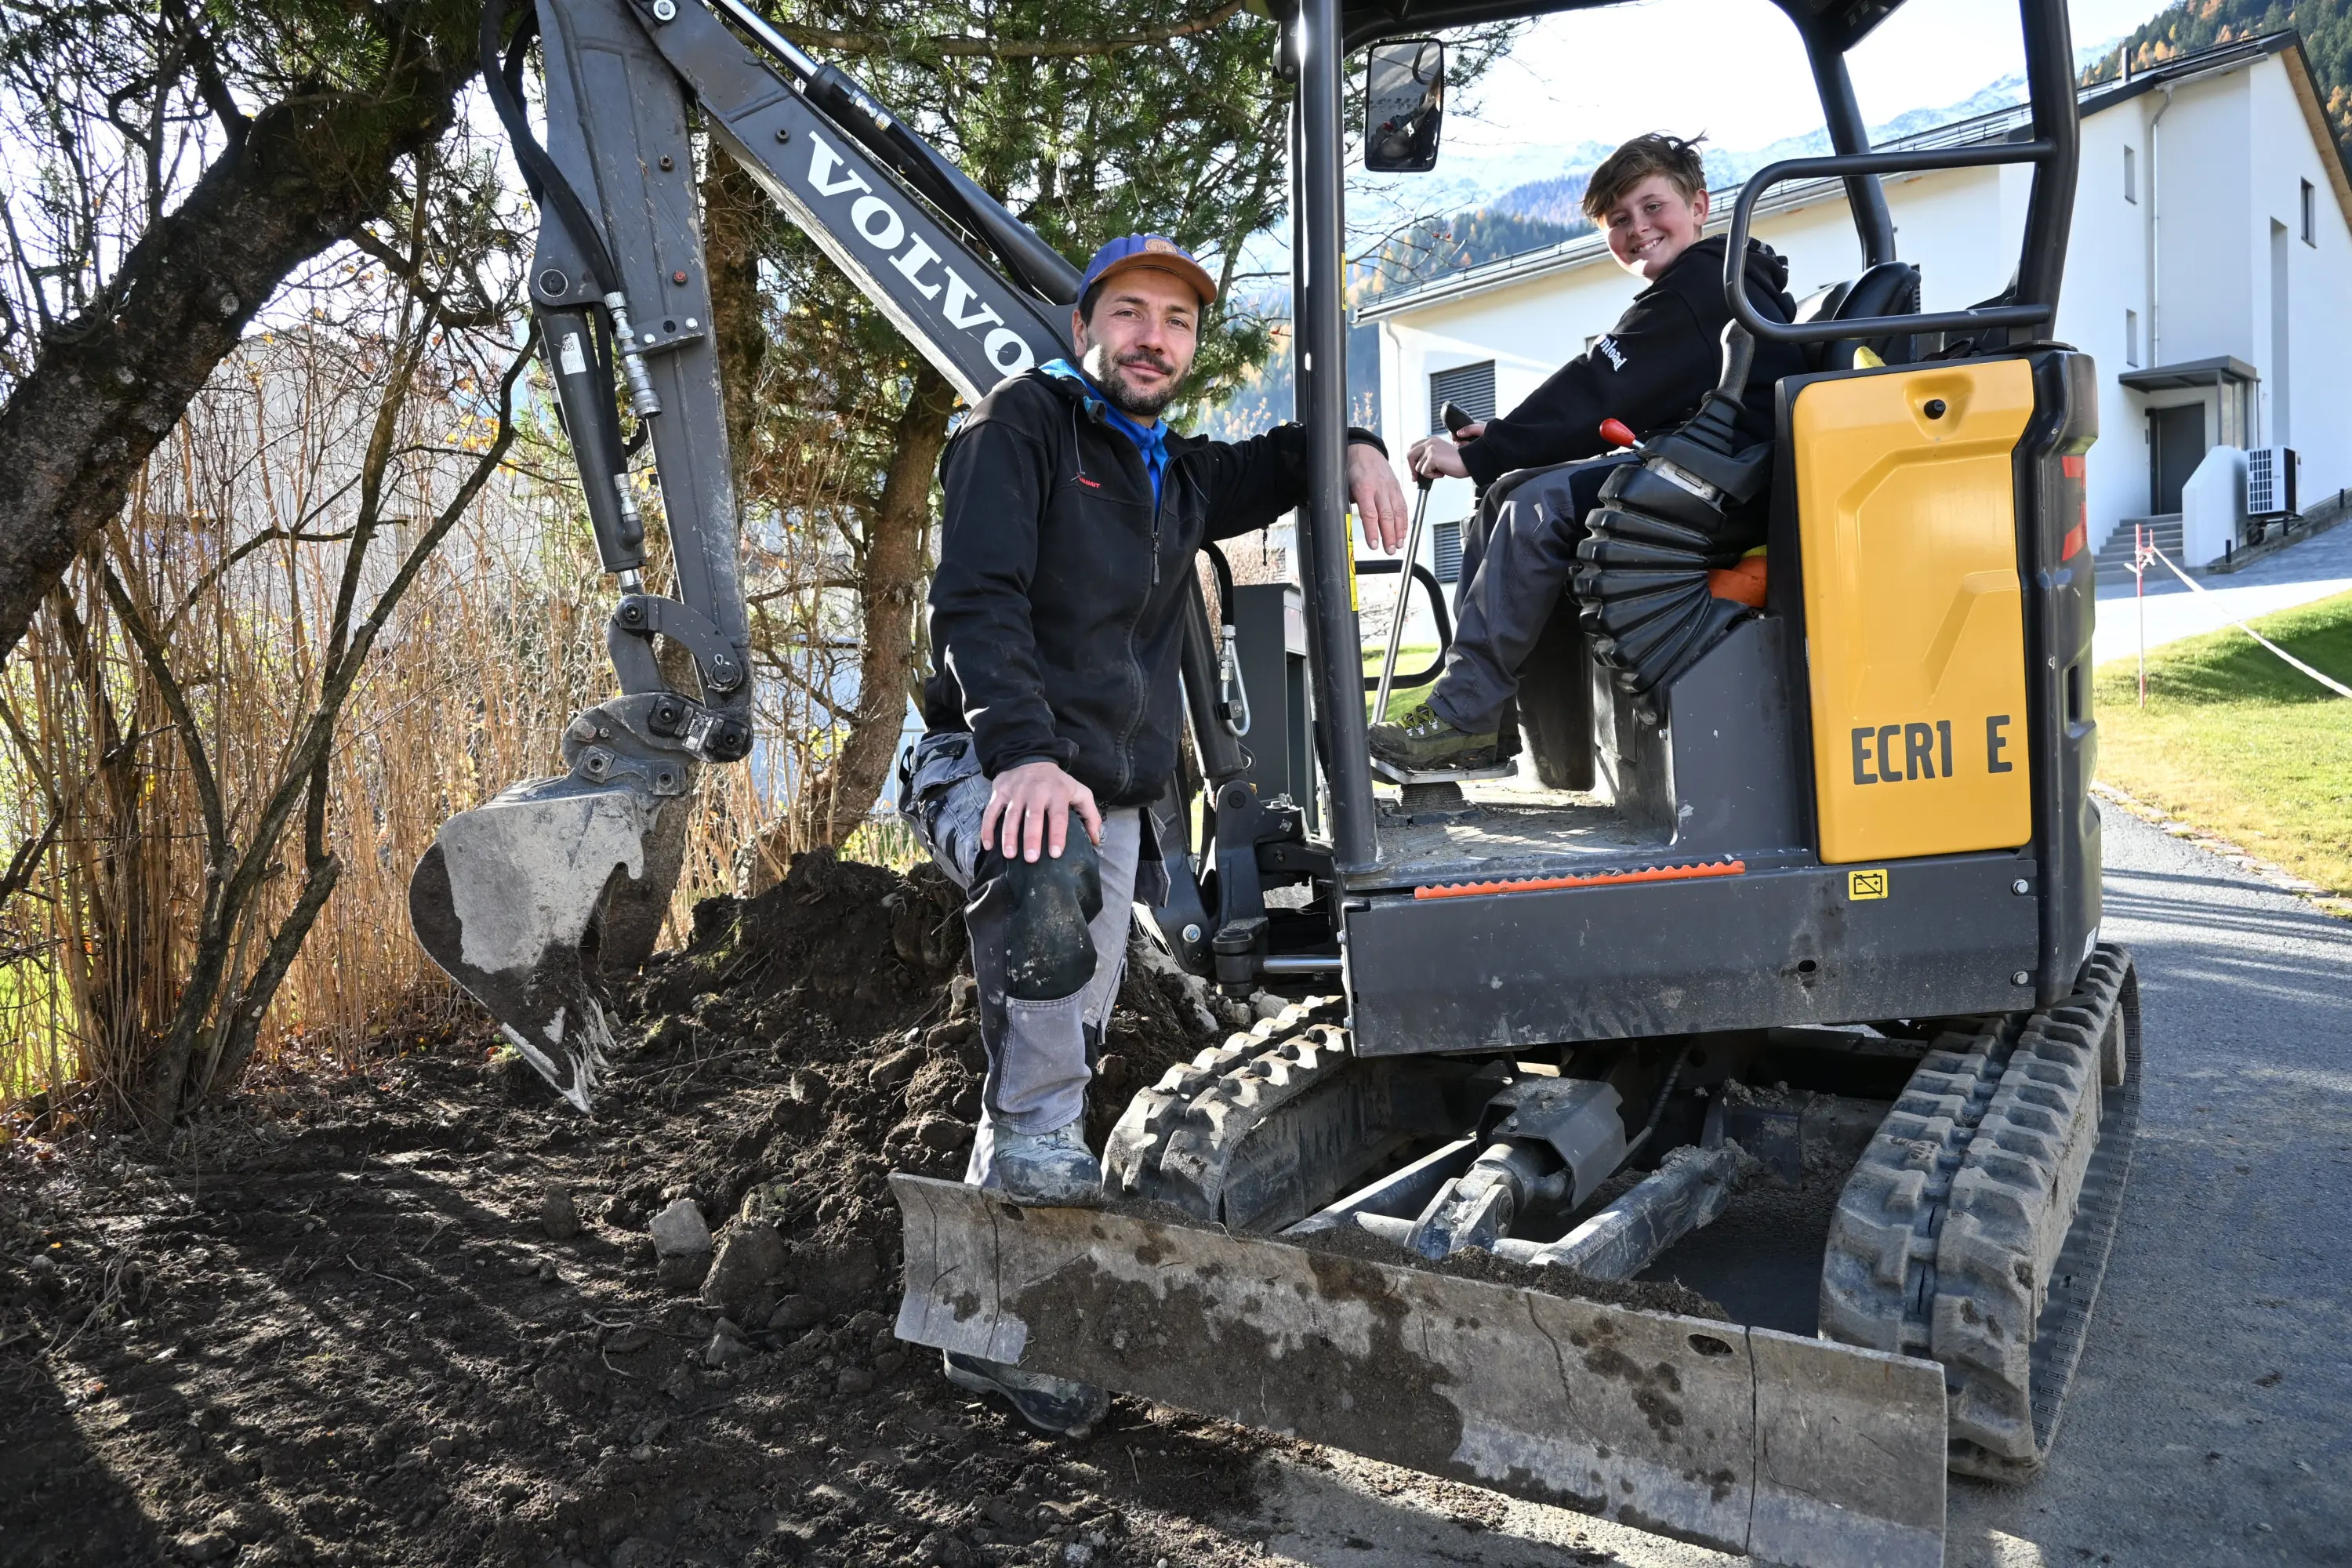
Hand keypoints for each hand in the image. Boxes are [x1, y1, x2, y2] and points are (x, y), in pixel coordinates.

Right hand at [980, 760, 1101, 861]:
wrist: (1031, 757)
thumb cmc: (1058, 783)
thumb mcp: (1079, 792)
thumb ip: (1091, 816)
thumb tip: (1096, 841)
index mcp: (1057, 793)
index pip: (1058, 816)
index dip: (1057, 835)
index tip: (1056, 853)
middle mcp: (1036, 791)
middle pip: (1033, 817)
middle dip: (1031, 838)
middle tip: (1031, 859)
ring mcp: (1015, 792)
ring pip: (1010, 815)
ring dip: (1009, 836)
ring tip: (1010, 855)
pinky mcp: (999, 792)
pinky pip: (991, 811)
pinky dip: (987, 828)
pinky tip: (988, 845)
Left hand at [1346, 443, 1409, 553]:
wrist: (1365, 449)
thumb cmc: (1353, 468)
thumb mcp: (1344, 485)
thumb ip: (1349, 503)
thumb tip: (1348, 522)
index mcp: (1364, 488)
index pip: (1370, 514)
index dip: (1373, 531)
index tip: (1374, 545)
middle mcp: (1380, 488)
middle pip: (1387, 516)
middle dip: (1389, 535)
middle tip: (1389, 550)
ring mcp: (1390, 488)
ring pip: (1398, 512)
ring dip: (1399, 531)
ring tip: (1398, 545)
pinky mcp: (1397, 488)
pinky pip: (1403, 506)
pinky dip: (1404, 521)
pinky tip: (1403, 532)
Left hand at [1407, 430, 1477, 481]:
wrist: (1469, 462)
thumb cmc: (1457, 462)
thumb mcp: (1440, 455)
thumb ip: (1429, 456)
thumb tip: (1416, 467)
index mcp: (1431, 440)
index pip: (1413, 448)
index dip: (1412, 461)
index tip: (1414, 472)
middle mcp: (1429, 442)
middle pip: (1410, 455)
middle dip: (1411, 468)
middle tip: (1415, 479)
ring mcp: (1430, 449)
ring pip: (1418, 467)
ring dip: (1428, 473)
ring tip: (1441, 471)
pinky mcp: (1432, 457)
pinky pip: (1424, 472)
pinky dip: (1432, 476)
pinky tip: (1442, 472)